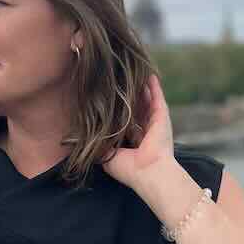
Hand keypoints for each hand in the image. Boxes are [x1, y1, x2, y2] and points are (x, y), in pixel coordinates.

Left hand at [100, 73, 173, 189]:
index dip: (115, 111)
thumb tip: (81, 138)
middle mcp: (144, 131)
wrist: (148, 172)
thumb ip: (99, 145)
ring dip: (140, 88)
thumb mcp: (106, 156)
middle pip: (135, 108)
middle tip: (117, 80)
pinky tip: (149, 74)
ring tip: (132, 72)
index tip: (105, 99)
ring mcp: (154, 123)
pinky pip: (157, 97)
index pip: (123, 121)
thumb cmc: (127, 169)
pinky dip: (154, 86)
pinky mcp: (162, 116)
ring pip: (146, 100)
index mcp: (132, 141)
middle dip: (128, 96)